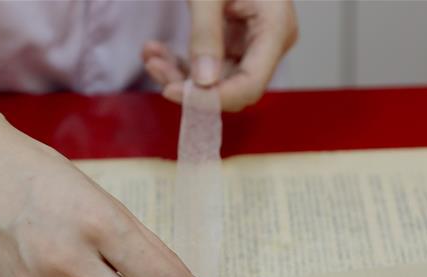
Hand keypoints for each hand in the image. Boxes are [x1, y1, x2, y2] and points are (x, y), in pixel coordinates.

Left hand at [143, 0, 297, 111]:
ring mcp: (253, 42)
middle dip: (190, 84)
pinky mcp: (236, 40)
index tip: (173, 93)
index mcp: (275, 27)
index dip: (213, 99)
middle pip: (231, 85)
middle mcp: (269, 41)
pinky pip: (209, 63)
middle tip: (156, 69)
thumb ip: (205, 35)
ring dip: (179, 73)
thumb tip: (203, 84)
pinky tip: (155, 51)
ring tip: (151, 57)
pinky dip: (181, 61)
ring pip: (215, 78)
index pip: (250, 85)